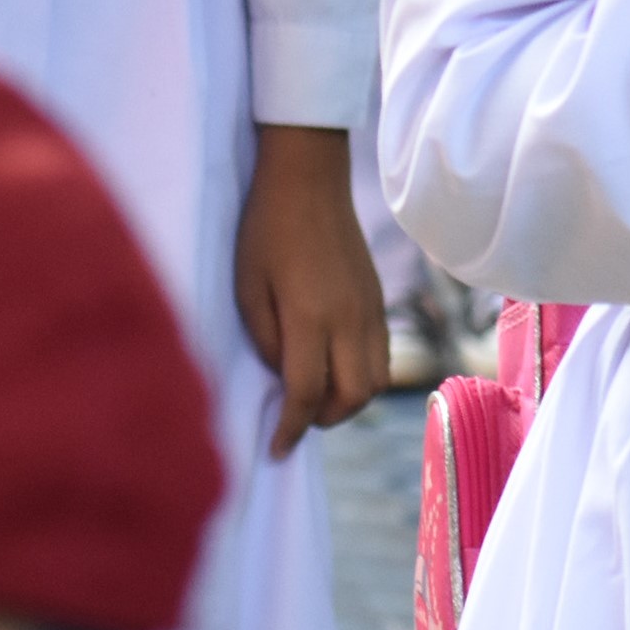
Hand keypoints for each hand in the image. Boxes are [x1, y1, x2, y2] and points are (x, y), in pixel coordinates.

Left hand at [234, 123, 387, 457]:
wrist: (309, 179)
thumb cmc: (265, 231)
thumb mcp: (247, 289)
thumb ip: (267, 341)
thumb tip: (285, 380)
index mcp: (311, 316)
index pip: (307, 394)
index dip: (290, 430)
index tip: (274, 450)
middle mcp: (350, 318)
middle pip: (354, 396)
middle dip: (324, 419)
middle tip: (295, 419)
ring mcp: (370, 307)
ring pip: (376, 379)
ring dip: (347, 399)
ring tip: (315, 395)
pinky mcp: (378, 297)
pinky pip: (382, 353)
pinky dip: (361, 373)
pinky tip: (333, 364)